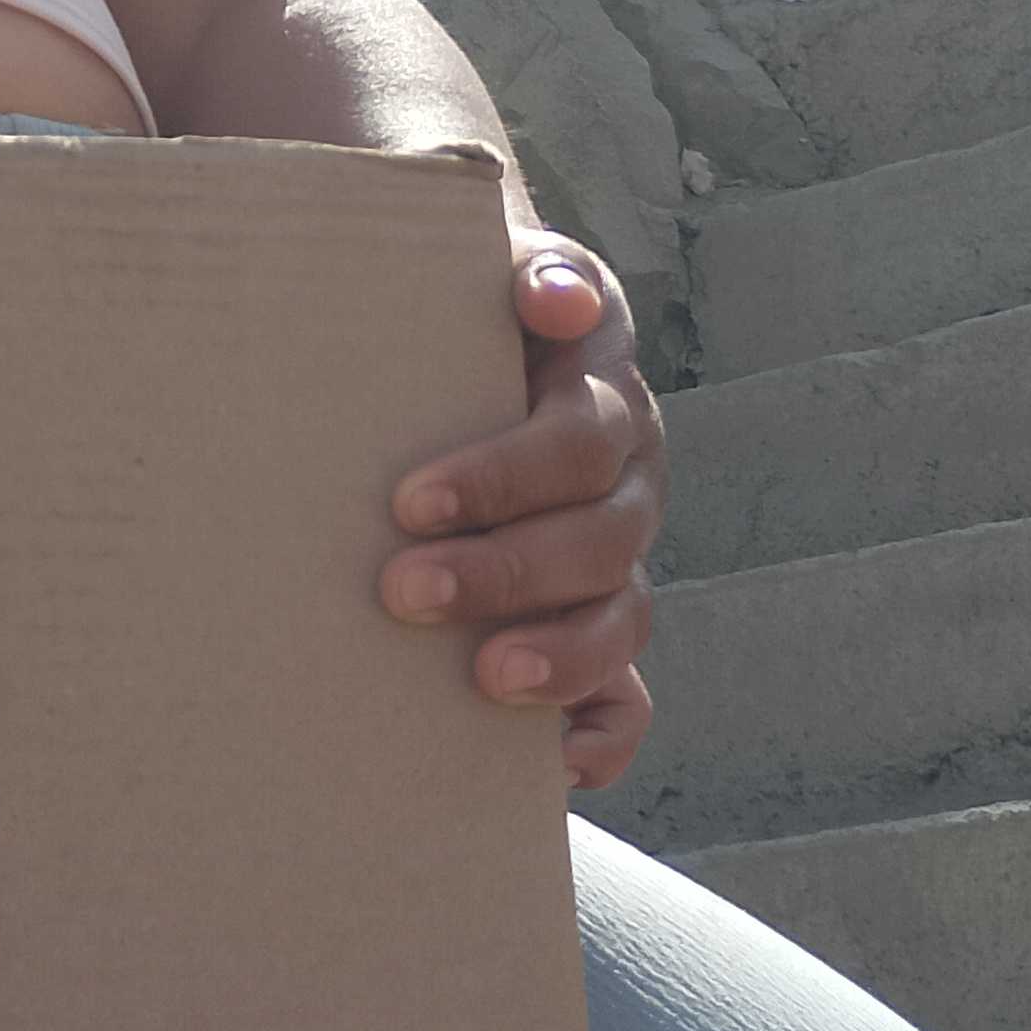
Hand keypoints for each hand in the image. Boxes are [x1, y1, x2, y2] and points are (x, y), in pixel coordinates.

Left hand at [378, 226, 662, 790]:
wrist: (448, 349)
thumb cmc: (445, 315)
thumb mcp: (470, 269)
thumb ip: (515, 267)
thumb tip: (551, 295)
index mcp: (598, 390)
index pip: (576, 439)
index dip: (503, 476)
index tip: (409, 500)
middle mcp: (623, 477)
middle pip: (598, 537)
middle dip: (504, 573)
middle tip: (401, 590)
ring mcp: (614, 558)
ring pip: (621, 617)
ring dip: (559, 656)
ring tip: (485, 681)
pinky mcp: (594, 626)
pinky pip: (629, 697)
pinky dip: (602, 734)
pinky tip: (556, 763)